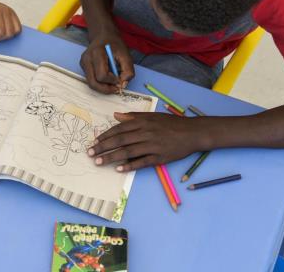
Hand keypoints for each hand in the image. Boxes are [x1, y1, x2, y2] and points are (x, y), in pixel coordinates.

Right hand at [79, 33, 134, 93]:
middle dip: (106, 89)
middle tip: (116, 88)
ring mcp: (83, 63)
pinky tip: (108, 78)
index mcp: (96, 53)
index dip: (112, 81)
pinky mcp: (83, 66)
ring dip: (103, 87)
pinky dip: (100, 83)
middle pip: (93, 83)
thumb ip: (128, 70)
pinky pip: (91, 79)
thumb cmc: (115, 44)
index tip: (120, 79)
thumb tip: (123, 84)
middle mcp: (86, 59)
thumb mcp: (126, 54)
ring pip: (91, 83)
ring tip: (113, 84)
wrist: (103, 35)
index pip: (102, 75)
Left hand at [88, 112, 209, 170]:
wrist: (192, 132)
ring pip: (128, 152)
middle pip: (120, 140)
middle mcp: (146, 133)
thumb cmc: (171, 123)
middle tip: (90, 153)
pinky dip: (130, 165)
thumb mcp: (152, 116)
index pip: (119, 129)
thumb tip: (115, 115)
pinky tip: (118, 169)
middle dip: (103, 147)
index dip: (105, 135)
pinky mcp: (159, 157)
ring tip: (99, 162)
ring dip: (112, 157)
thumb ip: (133, 116)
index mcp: (143, 122)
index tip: (95, 141)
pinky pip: (142, 162)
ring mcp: (152, 145)